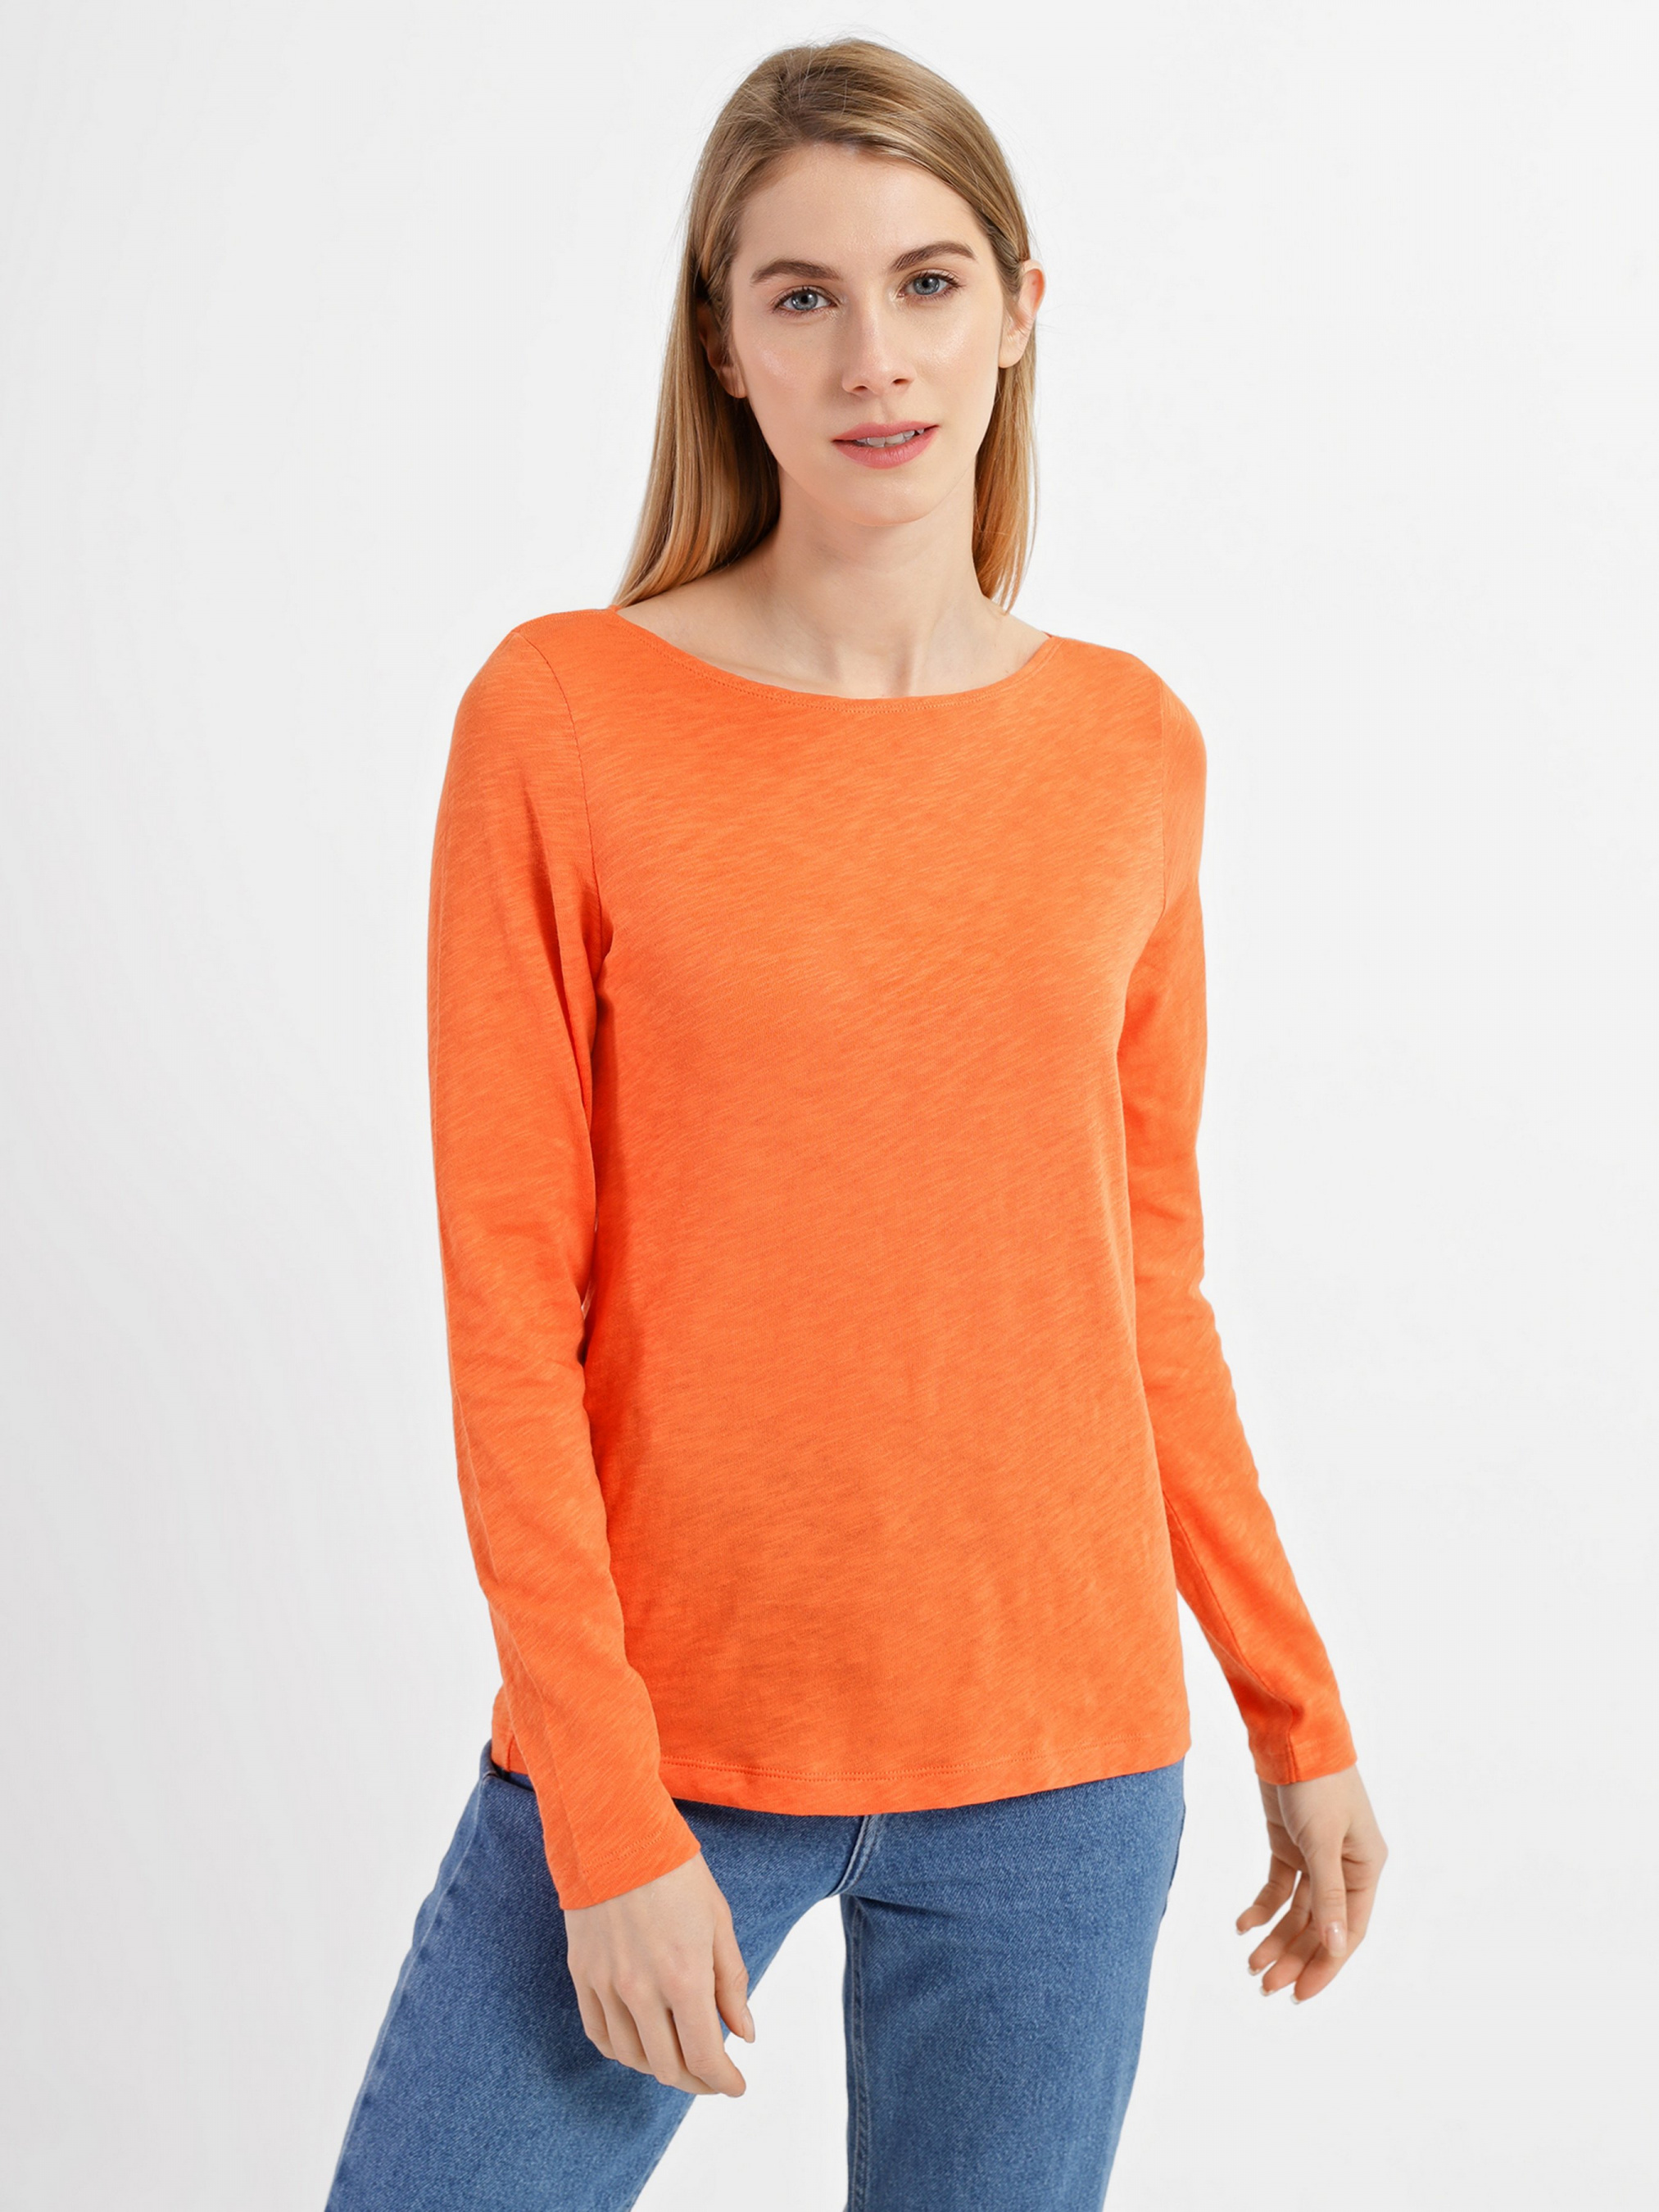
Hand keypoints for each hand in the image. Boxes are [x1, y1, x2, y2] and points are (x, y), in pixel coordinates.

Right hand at [564, 1848, 755, 2094]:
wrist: (615, 1832)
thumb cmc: (675, 1870)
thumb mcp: (718, 1921)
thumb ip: (732, 1983)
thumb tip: (743, 2035)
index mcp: (684, 1977)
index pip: (705, 2057)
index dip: (724, 2082)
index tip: (736, 2085)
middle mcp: (642, 1991)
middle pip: (668, 2066)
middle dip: (697, 2080)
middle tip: (713, 2075)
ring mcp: (606, 1985)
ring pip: (632, 2057)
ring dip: (660, 2067)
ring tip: (680, 2057)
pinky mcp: (581, 1975)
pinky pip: (598, 2034)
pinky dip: (622, 2050)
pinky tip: (639, 2044)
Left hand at [1238, 1764, 1386, 2003]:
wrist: (1290, 1734)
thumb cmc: (1317, 1782)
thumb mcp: (1322, 1842)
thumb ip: (1329, 1896)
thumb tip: (1337, 1944)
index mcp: (1365, 1868)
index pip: (1348, 1930)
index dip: (1326, 1964)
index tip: (1301, 1993)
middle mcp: (1345, 1866)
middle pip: (1320, 1925)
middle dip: (1294, 1956)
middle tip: (1266, 1985)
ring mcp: (1315, 1855)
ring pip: (1297, 1910)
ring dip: (1276, 1937)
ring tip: (1252, 1965)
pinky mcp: (1289, 1842)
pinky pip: (1278, 1886)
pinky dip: (1262, 1906)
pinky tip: (1243, 1925)